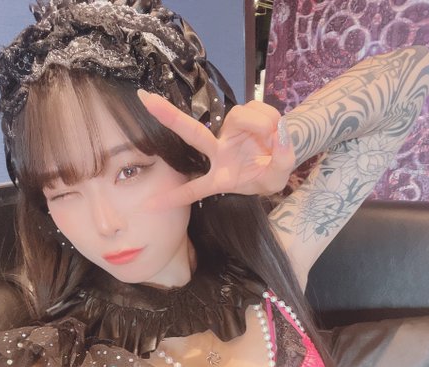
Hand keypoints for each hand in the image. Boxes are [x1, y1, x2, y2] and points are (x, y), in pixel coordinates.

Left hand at [137, 90, 295, 209]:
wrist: (281, 155)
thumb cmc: (270, 173)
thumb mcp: (278, 178)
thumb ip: (282, 161)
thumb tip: (279, 137)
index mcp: (221, 177)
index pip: (194, 190)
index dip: (174, 197)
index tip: (148, 206)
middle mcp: (219, 151)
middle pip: (193, 133)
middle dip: (169, 116)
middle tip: (145, 99)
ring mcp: (228, 131)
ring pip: (240, 116)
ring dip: (262, 124)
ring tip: (275, 138)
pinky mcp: (240, 115)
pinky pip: (255, 108)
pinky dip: (269, 118)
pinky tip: (275, 129)